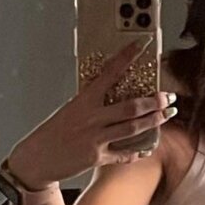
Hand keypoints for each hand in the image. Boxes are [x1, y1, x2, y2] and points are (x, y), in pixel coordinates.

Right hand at [9, 41, 177, 186]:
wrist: (36, 160)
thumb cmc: (52, 133)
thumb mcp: (70, 111)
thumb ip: (91, 104)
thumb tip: (113, 95)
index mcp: (83, 101)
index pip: (109, 73)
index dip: (127, 57)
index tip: (142, 44)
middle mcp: (91, 118)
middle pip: (131, 107)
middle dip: (154, 102)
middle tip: (168, 97)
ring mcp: (94, 139)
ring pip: (132, 129)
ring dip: (153, 122)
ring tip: (166, 116)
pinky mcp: (96, 158)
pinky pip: (123, 154)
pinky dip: (136, 152)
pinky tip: (147, 148)